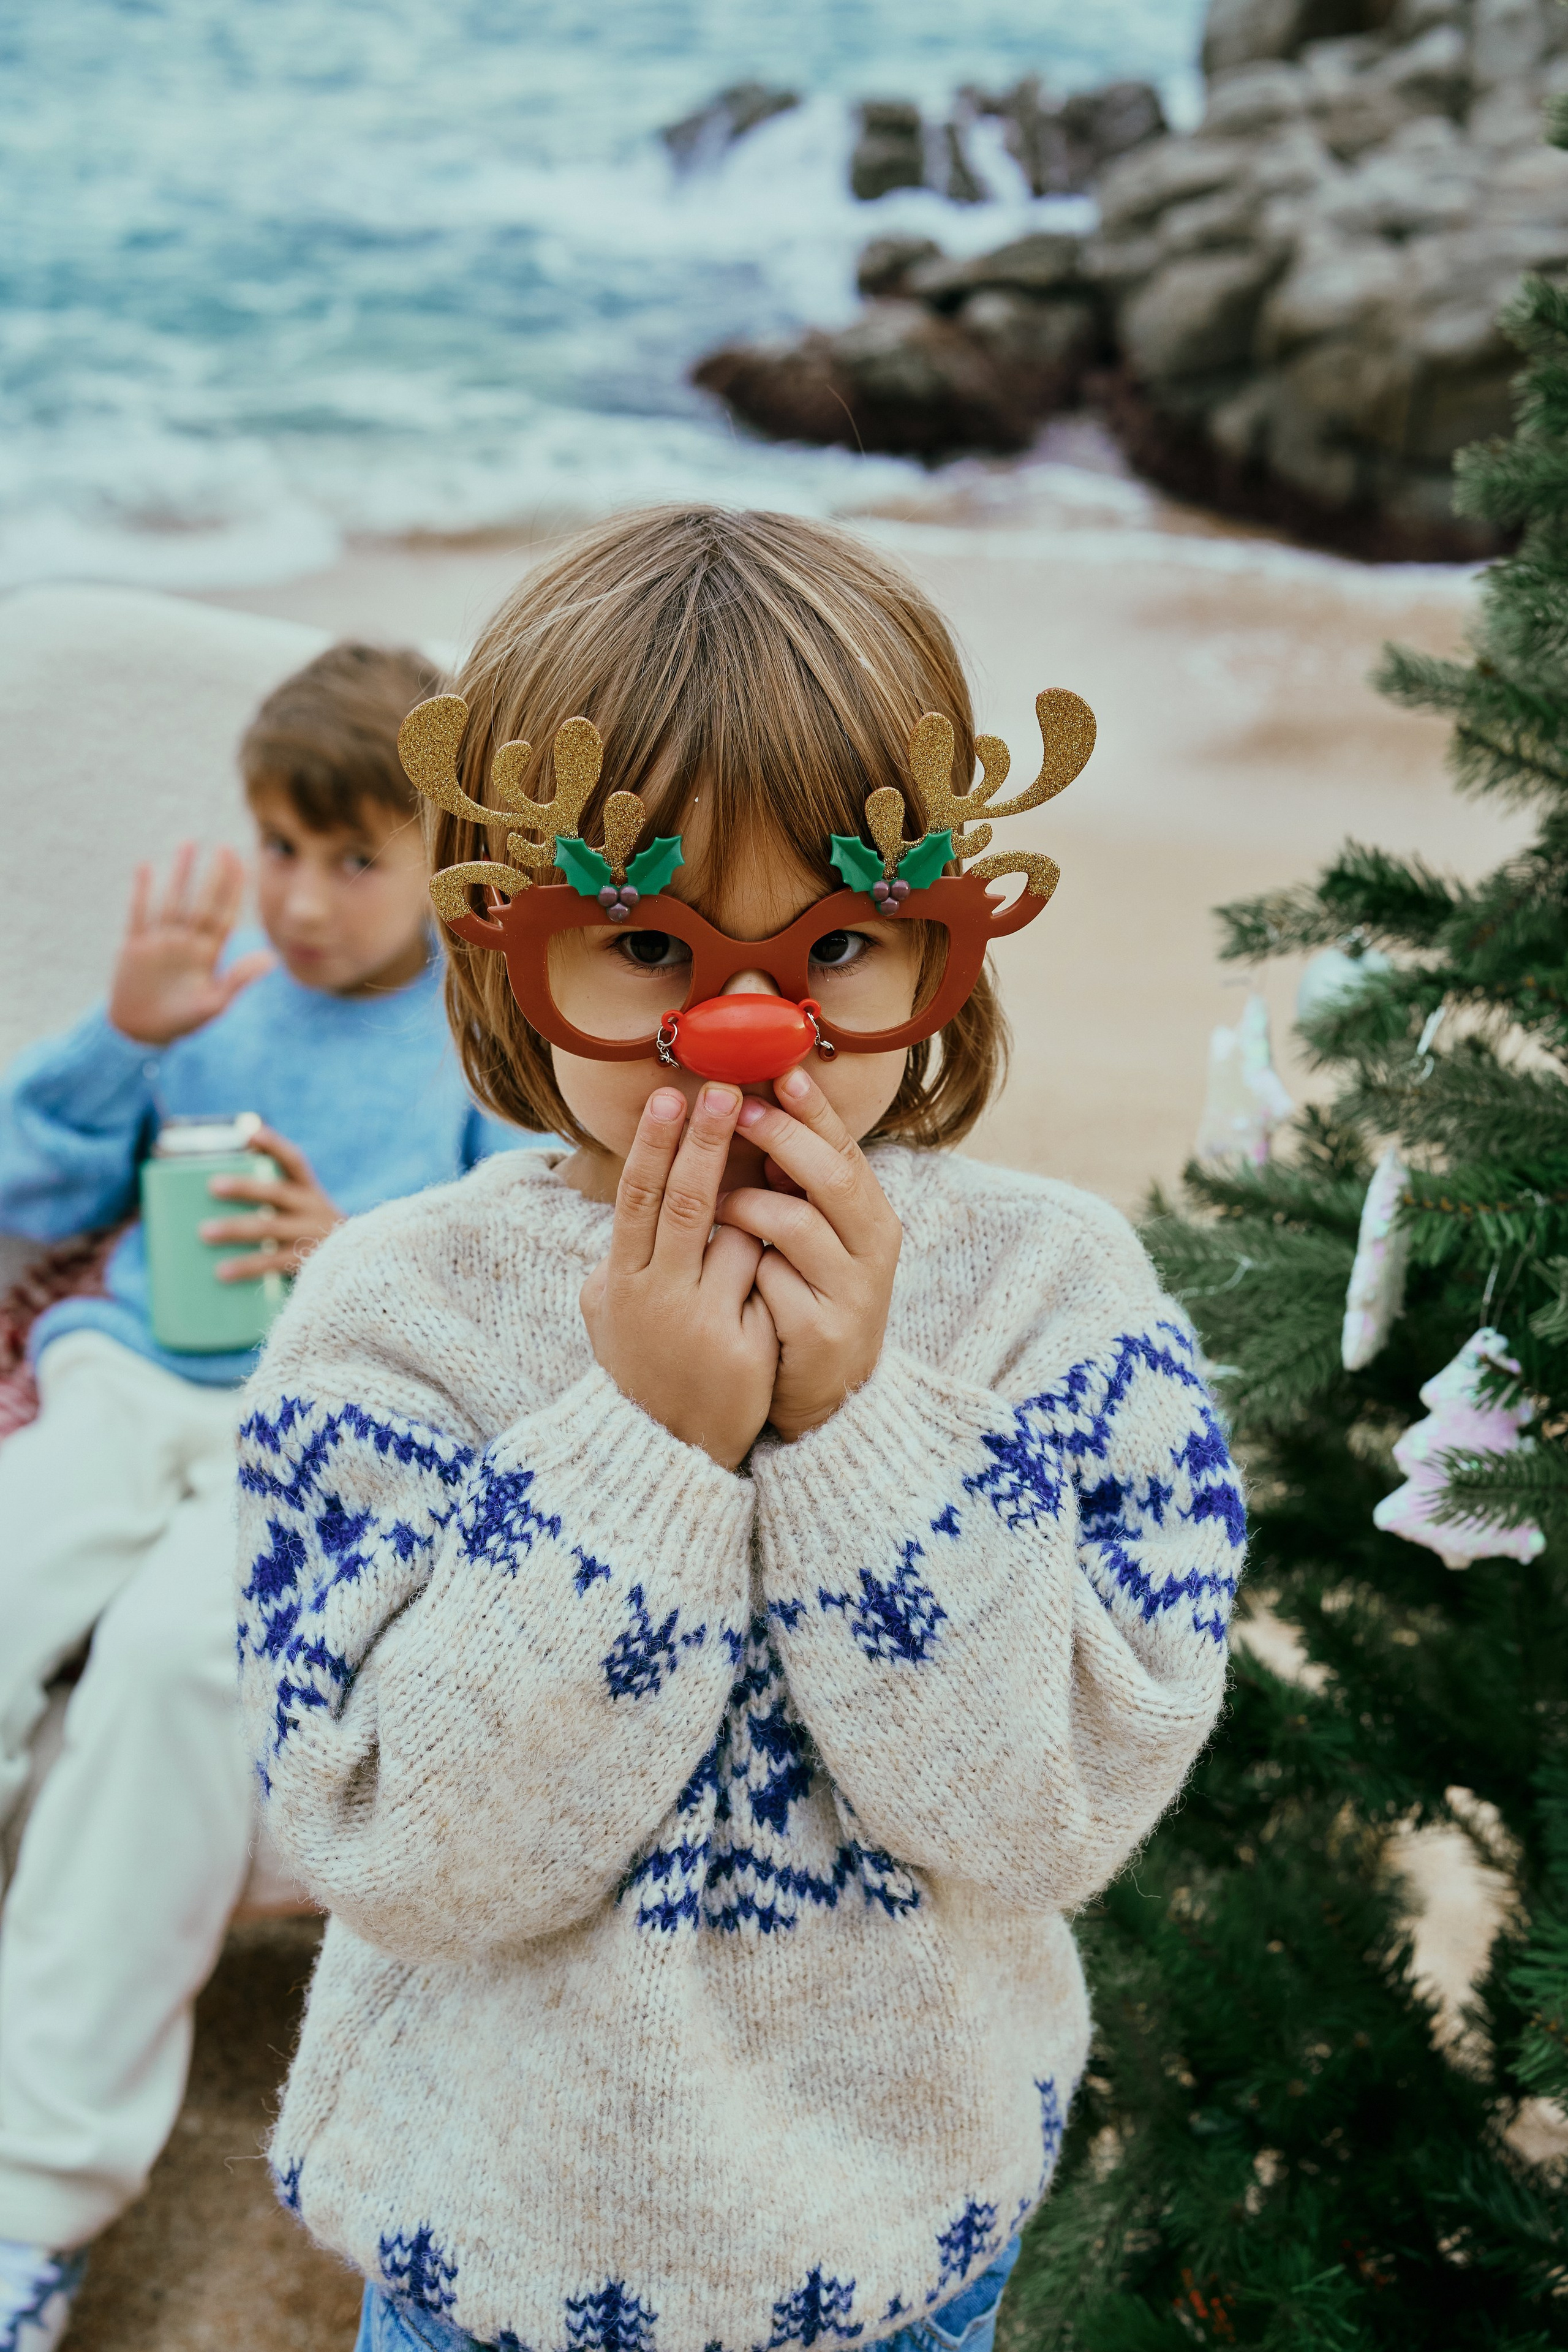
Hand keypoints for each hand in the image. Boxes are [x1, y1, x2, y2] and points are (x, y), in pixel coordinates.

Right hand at [108, 845, 273, 1046]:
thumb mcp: (214, 1004)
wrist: (142, 1032)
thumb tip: (272, 959)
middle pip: (201, 901)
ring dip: (180, 874)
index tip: (245, 864)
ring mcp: (161, 941)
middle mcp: (186, 941)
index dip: (234, 890)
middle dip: (213, 875)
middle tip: (224, 847)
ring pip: (172, 899)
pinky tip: (144, 867)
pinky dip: (141, 892)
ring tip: (189, 844)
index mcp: (207, 953)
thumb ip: (239, 979)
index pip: (224, 914)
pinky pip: (138, 914)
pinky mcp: (135, 946)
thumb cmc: (181, 1021)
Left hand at [200, 1127, 343, 1281]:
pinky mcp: (308, 1264)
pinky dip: (246, 1267)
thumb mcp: (299, 1209)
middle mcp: (312, 1209)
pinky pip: (273, 1263)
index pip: (293, 1161)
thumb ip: (270, 1198)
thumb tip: (217, 1189)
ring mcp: (310, 1236)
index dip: (273, 1145)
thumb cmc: (308, 1233)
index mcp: (308, 1190)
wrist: (356, 1266)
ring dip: (235, 1229)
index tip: (249, 1132)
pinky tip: (221, 1272)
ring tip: (204, 1232)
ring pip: (270, 1228)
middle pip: (276, 1193)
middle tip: (213, 1185)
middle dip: (244, 1187)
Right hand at [580, 1085, 778, 1470]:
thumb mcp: (607, 1315)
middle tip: (723, 1090)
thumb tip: (620, 1206)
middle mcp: (653, 1296)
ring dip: (750, 1203)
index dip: (653, 1143)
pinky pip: (765, 1276)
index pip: (635, 1196)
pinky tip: (781, 1252)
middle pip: (681, 1201)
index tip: (670, 1094)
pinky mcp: (739, 1345)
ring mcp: (698, 1321)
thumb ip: (613, 1261)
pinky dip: (772, 1255)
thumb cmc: (639, 1369)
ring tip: (760, 1179)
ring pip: (734, 1234)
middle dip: (704, 1141)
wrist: (665, 1450)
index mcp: (618, 1279)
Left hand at [715, 1065, 901, 1442]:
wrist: (827, 1392)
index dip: (814, 1110)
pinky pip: (771, 1279)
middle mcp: (875, 1249)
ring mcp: (852, 1292)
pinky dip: (744, 1265)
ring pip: (794, 1224)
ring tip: (714, 1202)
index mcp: (873, 1216)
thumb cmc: (809, 1295)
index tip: (780, 1073)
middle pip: (830, 1177)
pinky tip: (723, 1266)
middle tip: (733, 1108)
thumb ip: (799, 1185)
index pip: (846, 1149)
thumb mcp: (816, 1235)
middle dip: (780, 1137)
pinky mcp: (822, 1333)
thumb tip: (758, 1109)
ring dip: (745, 1204)